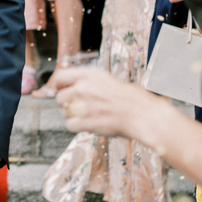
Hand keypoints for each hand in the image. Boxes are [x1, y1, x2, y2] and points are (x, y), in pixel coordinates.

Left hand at [51, 67, 165, 137]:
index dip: (58, 85)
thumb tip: (74, 85)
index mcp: (89, 75)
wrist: (144, 114)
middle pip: (58, 96)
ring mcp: (84, 104)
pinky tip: (88, 125)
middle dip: (65, 104)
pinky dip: (77, 127)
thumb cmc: (131, 99)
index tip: (61, 90)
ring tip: (87, 116)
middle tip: (76, 107)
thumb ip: (89, 82)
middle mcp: (84, 87)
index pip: (60, 76)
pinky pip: (70, 125)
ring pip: (63, 112)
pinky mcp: (86, 121)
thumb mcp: (108, 80)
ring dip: (72, 116)